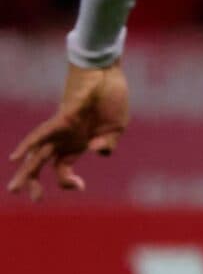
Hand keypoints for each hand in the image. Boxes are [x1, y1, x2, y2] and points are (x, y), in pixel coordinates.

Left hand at [9, 63, 130, 200]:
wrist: (106, 75)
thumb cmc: (111, 99)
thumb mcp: (116, 129)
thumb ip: (107, 144)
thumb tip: (98, 153)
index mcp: (76, 145)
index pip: (62, 169)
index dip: (68, 182)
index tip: (81, 187)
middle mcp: (64, 139)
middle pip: (42, 164)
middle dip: (33, 182)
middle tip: (29, 198)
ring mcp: (61, 130)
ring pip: (38, 154)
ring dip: (27, 172)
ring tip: (14, 189)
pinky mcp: (62, 119)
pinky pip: (42, 134)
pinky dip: (29, 145)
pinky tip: (15, 157)